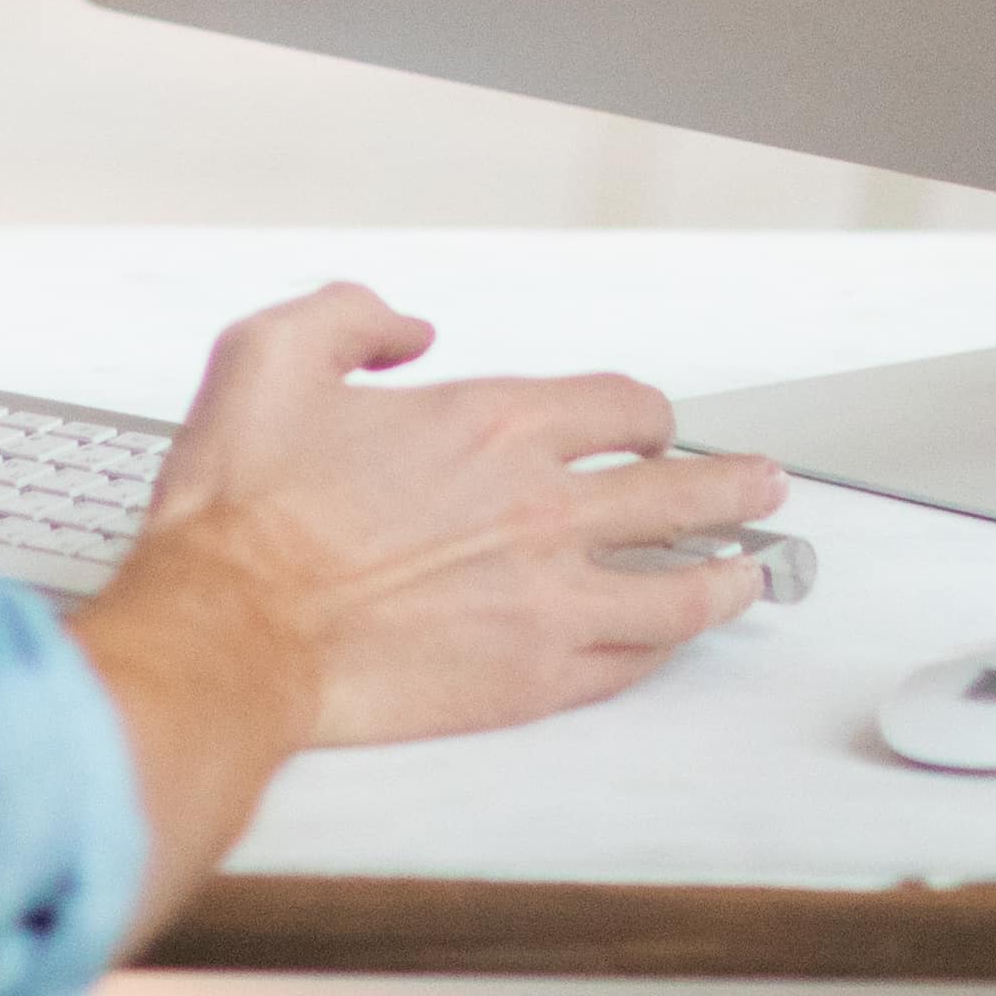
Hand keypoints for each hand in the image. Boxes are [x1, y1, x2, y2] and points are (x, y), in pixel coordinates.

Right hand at [127, 282, 771, 744]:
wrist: (233, 631)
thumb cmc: (247, 513)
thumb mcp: (269, 355)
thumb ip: (350, 317)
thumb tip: (403, 328)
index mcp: (491, 424)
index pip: (617, 408)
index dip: (644, 412)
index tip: (650, 423)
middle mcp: (541, 508)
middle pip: (678, 491)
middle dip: (732, 484)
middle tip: (762, 485)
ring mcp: (550, 599)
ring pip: (681, 587)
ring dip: (729, 572)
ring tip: (754, 569)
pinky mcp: (535, 677)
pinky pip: (635, 659)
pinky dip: (670, 644)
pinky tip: (678, 640)